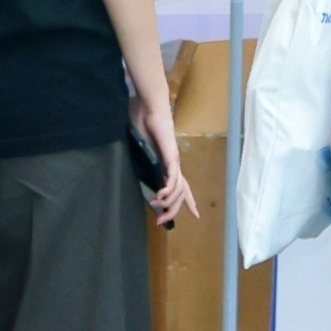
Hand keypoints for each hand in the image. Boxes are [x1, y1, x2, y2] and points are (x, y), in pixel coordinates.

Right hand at [138, 97, 196, 227]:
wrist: (149, 109)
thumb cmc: (144, 124)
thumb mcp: (142, 149)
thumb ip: (142, 162)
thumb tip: (135, 173)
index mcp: (169, 164)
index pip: (183, 186)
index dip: (189, 201)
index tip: (195, 215)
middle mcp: (175, 164)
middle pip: (181, 193)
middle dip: (174, 210)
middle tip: (161, 221)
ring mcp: (174, 161)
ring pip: (178, 189)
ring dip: (168, 202)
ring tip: (156, 207)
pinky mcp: (170, 156)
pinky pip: (173, 178)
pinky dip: (168, 189)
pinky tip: (159, 195)